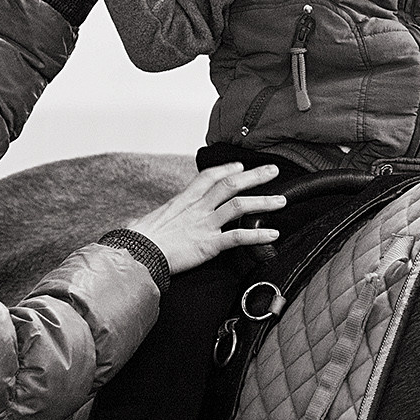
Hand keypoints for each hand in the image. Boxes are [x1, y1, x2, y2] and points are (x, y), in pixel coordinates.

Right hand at [123, 163, 285, 273]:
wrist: (137, 253)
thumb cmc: (139, 240)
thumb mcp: (148, 221)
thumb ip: (156, 220)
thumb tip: (139, 223)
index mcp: (183, 200)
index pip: (209, 177)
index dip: (227, 169)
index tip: (240, 166)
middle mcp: (197, 208)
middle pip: (230, 185)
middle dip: (254, 177)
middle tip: (272, 171)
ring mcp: (204, 224)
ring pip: (240, 206)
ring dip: (263, 202)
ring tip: (281, 200)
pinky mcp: (209, 244)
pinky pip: (238, 236)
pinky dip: (258, 235)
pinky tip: (273, 234)